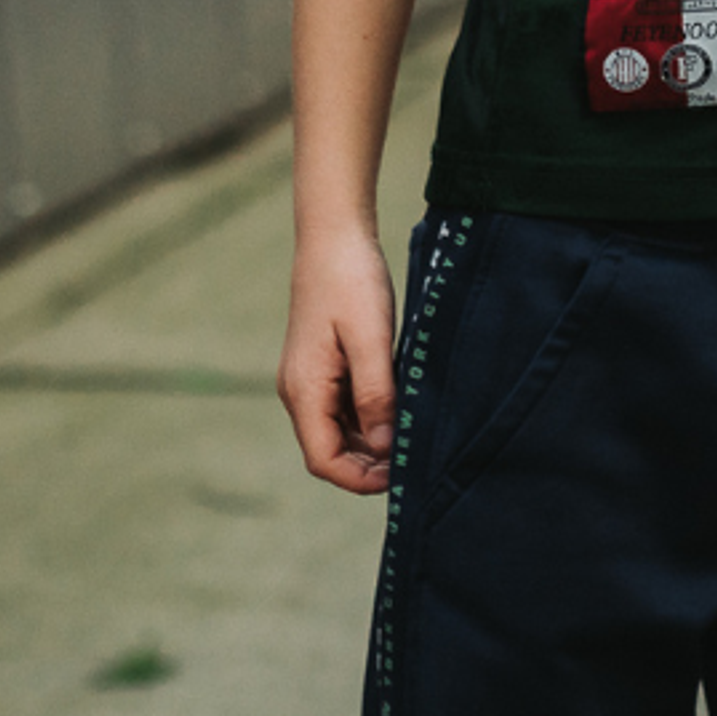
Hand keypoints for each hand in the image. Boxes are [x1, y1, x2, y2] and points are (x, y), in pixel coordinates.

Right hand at [282, 231, 400, 495]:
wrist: (334, 236)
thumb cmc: (352, 281)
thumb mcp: (370, 338)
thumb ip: (375, 395)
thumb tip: (385, 447)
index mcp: (304, 389)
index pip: (324, 459)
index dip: (360, 479)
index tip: (402, 476)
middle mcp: (300, 391)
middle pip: (331, 451)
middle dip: (369, 466)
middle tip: (416, 462)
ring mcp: (311, 379)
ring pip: (339, 431)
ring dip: (372, 443)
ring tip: (413, 438)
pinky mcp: (324, 366)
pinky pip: (344, 407)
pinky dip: (370, 419)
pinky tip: (400, 410)